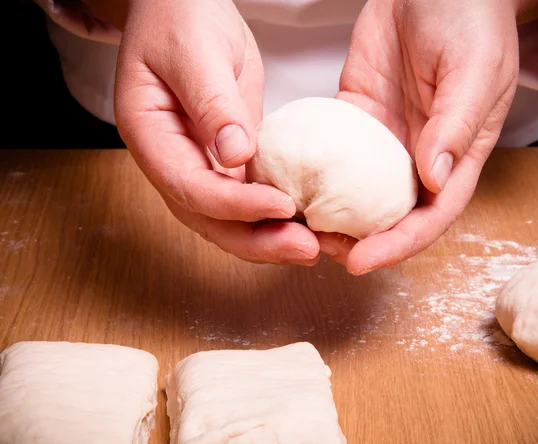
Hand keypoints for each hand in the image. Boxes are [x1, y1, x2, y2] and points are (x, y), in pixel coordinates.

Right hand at [111, 0, 319, 265]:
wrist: (184, 8)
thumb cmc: (180, 17)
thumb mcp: (195, 51)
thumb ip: (212, 102)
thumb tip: (236, 155)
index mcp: (149, 135)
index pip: (189, 186)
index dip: (234, 204)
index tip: (281, 205)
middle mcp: (171, 160)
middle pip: (207, 218)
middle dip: (256, 240)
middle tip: (304, 249)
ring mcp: (198, 164)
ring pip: (228, 217)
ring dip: (268, 236)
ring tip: (311, 245)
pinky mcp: (226, 160)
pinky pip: (248, 195)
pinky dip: (274, 213)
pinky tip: (305, 222)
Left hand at [319, 0, 518, 273]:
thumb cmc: (469, 20)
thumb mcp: (473, 69)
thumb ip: (456, 124)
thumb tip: (433, 177)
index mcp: (456, 157)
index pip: (430, 218)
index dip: (398, 246)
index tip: (359, 261)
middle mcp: (419, 159)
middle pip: (390, 218)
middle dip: (358, 243)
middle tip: (317, 249)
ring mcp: (384, 143)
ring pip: (357, 195)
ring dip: (330, 217)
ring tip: (296, 227)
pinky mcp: (355, 121)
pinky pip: (332, 156)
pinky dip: (313, 176)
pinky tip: (288, 186)